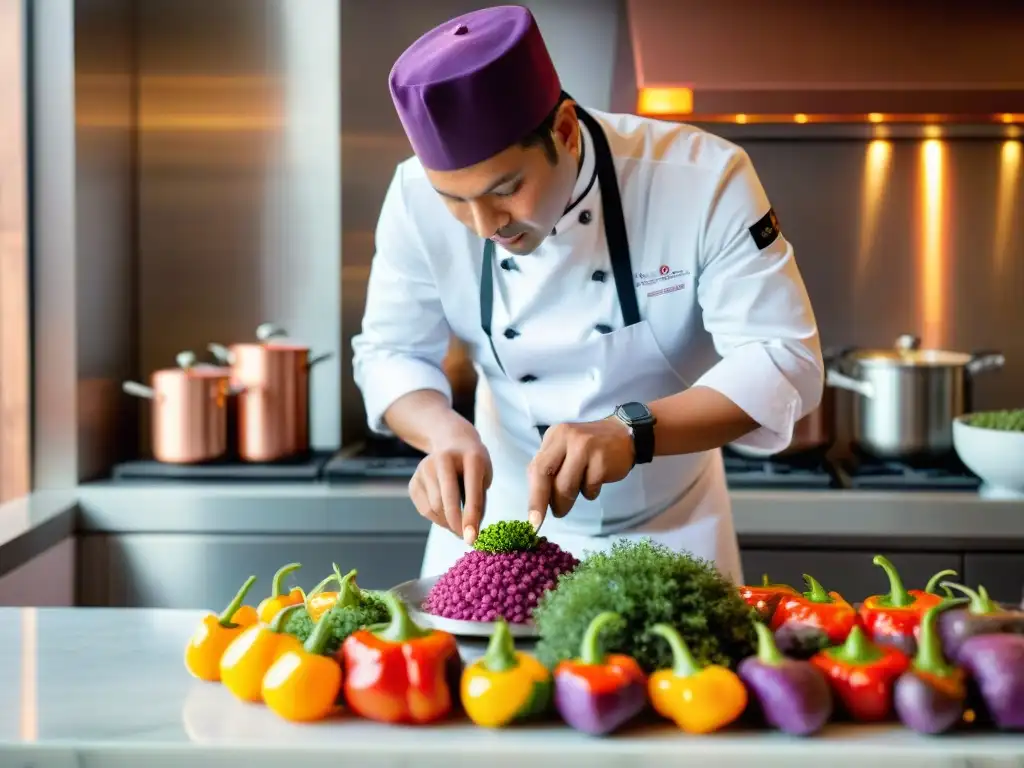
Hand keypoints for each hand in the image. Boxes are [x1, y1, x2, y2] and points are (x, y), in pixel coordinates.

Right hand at [408, 429, 492, 544]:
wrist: (452, 441)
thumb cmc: (473, 464)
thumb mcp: (484, 477)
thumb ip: (479, 502)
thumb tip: (470, 533)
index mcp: (471, 457)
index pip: (471, 492)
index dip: (471, 518)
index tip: (472, 539)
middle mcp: (445, 459)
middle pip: (447, 500)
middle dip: (456, 524)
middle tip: (465, 537)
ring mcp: (425, 468)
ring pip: (435, 508)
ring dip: (448, 522)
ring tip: (458, 521)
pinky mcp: (414, 479)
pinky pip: (425, 509)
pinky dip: (437, 518)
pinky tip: (445, 512)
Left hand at [526, 417, 634, 529]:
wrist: (624, 436)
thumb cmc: (590, 448)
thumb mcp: (565, 450)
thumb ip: (551, 468)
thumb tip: (537, 501)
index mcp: (554, 436)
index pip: (536, 467)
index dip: (533, 495)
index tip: (531, 520)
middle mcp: (566, 437)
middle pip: (545, 474)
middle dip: (541, 502)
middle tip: (542, 521)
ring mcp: (584, 447)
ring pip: (566, 486)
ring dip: (568, 501)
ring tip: (574, 497)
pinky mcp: (601, 460)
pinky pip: (589, 488)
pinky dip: (590, 493)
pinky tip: (595, 483)